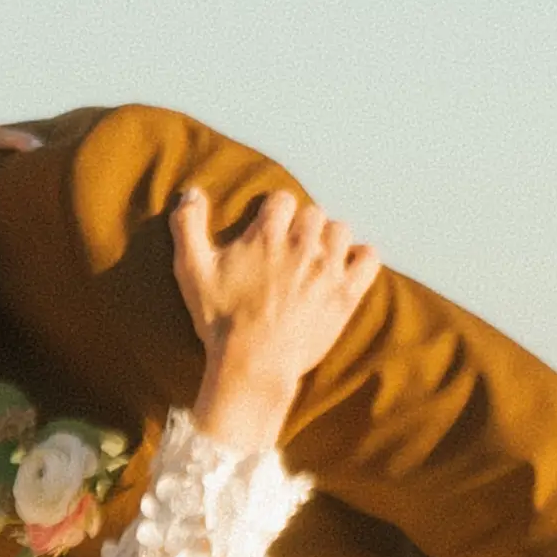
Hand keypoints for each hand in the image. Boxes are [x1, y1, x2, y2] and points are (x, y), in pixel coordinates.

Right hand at [172, 184, 381, 448]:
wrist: (253, 364)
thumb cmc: (221, 320)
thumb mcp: (192, 270)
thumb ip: (187, 226)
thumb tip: (191, 192)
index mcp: (267, 235)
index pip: (283, 200)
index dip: (276, 213)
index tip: (270, 229)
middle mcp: (301, 245)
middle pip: (313, 214)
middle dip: (302, 226)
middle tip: (292, 249)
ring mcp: (328, 270)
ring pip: (341, 231)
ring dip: (330, 239)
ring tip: (317, 257)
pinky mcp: (346, 295)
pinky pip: (369, 259)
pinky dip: (361, 258)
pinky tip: (348, 267)